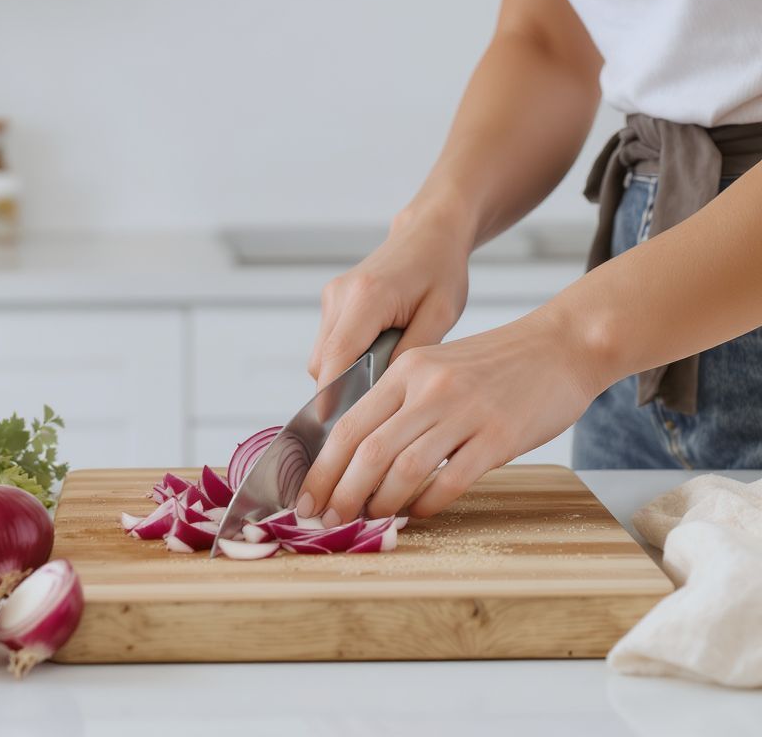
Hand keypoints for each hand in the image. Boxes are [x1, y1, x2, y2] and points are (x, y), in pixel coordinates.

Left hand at [296, 307, 601, 523]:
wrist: (560, 346)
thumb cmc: (496, 364)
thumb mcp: (436, 366)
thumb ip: (400, 401)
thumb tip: (358, 453)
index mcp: (406, 369)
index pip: (349, 424)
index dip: (321, 468)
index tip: (306, 499)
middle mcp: (429, 387)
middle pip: (368, 449)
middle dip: (340, 493)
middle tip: (327, 521)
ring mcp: (464, 411)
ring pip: (404, 468)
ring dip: (380, 503)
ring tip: (370, 521)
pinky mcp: (498, 436)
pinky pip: (451, 480)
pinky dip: (427, 504)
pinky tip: (417, 514)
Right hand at [308, 207, 470, 392]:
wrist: (428, 234)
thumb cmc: (440, 270)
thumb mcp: (440, 314)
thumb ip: (411, 353)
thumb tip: (384, 393)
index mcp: (367, 296)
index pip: (338, 355)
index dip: (332, 394)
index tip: (334, 426)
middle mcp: (341, 295)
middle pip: (324, 361)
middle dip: (341, 389)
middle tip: (375, 410)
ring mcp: (333, 296)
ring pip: (323, 355)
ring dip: (343, 373)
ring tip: (382, 380)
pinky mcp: (333, 300)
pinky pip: (329, 342)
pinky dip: (346, 359)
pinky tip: (376, 360)